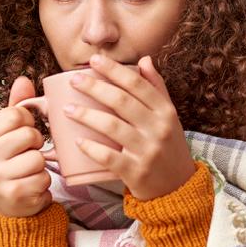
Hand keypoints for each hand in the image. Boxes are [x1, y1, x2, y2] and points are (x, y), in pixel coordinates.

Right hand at [0, 76, 53, 216]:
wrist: (9, 207)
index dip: (28, 122)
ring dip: (41, 165)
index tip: (24, 134)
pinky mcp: (13, 194)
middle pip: (29, 134)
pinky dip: (43, 182)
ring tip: (28, 172)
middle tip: (27, 155)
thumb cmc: (11, 164)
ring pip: (38, 157)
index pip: (15, 114)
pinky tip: (31, 186)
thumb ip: (16, 108)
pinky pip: (43, 177)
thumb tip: (23, 79)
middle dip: (36, 144)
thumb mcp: (9, 135)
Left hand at [66, 54, 195, 199]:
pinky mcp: (136, 172)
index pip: (138, 85)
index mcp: (166, 112)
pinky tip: (77, 141)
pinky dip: (92, 148)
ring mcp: (148, 151)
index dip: (115, 70)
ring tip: (67, 109)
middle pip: (122, 102)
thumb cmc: (168, 146)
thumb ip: (157, 88)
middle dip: (95, 88)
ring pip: (113, 127)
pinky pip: (110, 158)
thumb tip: (144, 60)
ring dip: (87, 116)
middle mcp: (158, 129)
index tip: (94, 60)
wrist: (178, 187)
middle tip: (74, 80)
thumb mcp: (169, 117)